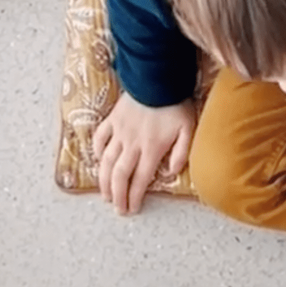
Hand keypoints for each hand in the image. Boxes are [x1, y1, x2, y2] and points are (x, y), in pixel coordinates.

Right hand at [93, 92, 197, 215]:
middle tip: (117, 208)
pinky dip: (97, 151)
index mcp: (152, 149)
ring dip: (104, 180)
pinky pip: (100, 138)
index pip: (139, 180)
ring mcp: (119, 132)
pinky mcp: (112, 119)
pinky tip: (99, 160)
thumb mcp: (188, 129)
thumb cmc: (176, 104)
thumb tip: (171, 172)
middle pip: (120, 176)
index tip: (131, 209)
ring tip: (105, 194)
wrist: (158, 77)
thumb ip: (181, 153)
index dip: (134, 198)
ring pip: (106, 162)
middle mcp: (132, 144)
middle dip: (117, 195)